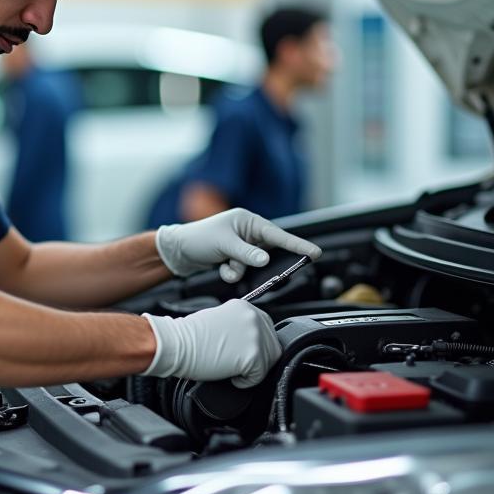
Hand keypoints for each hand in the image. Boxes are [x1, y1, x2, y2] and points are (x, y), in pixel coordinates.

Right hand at [141, 300, 279, 387]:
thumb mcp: (219, 319)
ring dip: (251, 370)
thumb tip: (248, 341)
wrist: (176, 343)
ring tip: (230, 367)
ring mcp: (256, 336)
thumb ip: (238, 326)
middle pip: (272, 347)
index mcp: (245, 307)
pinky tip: (229, 374)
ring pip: (268, 362)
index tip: (242, 353)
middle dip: (257, 359)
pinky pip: (258, 377)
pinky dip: (245, 382)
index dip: (255, 346)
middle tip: (235, 362)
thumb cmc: (189, 335)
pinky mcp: (254, 356)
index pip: (266, 330)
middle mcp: (254, 318)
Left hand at [155, 207, 321, 281]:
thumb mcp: (223, 244)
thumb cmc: (198, 239)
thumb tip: (265, 260)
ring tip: (225, 264)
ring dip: (239, 269)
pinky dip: (233, 273)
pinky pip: (243, 271)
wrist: (177, 251)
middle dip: (258, 262)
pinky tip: (220, 267)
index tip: (316, 253)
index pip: (277, 234)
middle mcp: (248, 232)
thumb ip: (246, 253)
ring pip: (254, 265)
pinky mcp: (235, 258)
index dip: (297, 245)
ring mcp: (242, 246)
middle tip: (254, 267)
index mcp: (248, 221)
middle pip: (267, 252)